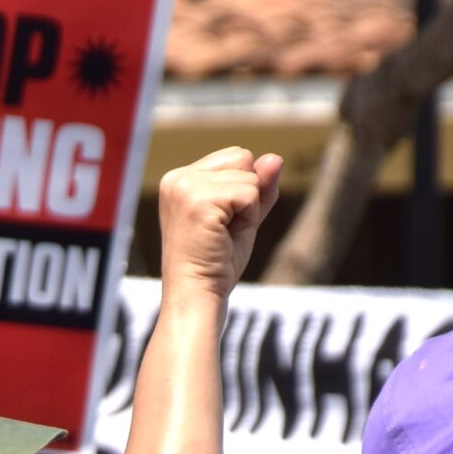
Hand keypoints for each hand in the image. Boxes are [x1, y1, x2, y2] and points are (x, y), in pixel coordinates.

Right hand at [156, 147, 282, 296]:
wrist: (197, 297)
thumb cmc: (215, 265)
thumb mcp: (242, 219)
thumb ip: (259, 187)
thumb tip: (275, 157)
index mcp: (179, 179)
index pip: (234, 157)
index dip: (241, 192)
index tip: (218, 225)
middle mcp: (177, 178)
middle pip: (242, 157)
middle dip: (245, 194)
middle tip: (222, 232)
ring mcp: (185, 186)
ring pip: (249, 175)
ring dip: (246, 210)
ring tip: (221, 236)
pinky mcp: (199, 199)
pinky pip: (250, 193)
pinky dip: (247, 218)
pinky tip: (223, 237)